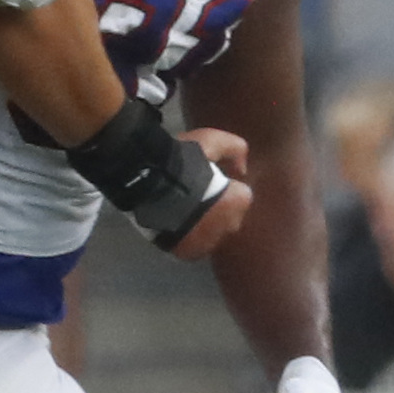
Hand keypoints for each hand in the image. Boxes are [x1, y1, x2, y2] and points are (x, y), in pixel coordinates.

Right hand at [166, 127, 251, 260]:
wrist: (150, 183)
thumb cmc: (185, 161)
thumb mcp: (213, 140)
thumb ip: (235, 149)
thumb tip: (242, 169)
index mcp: (240, 200)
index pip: (241, 195)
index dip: (226, 185)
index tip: (211, 178)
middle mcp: (229, 226)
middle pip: (228, 217)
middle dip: (218, 207)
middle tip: (196, 193)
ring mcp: (208, 242)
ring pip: (210, 233)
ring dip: (203, 224)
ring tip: (183, 208)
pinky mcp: (186, 252)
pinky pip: (193, 246)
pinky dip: (187, 237)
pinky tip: (175, 223)